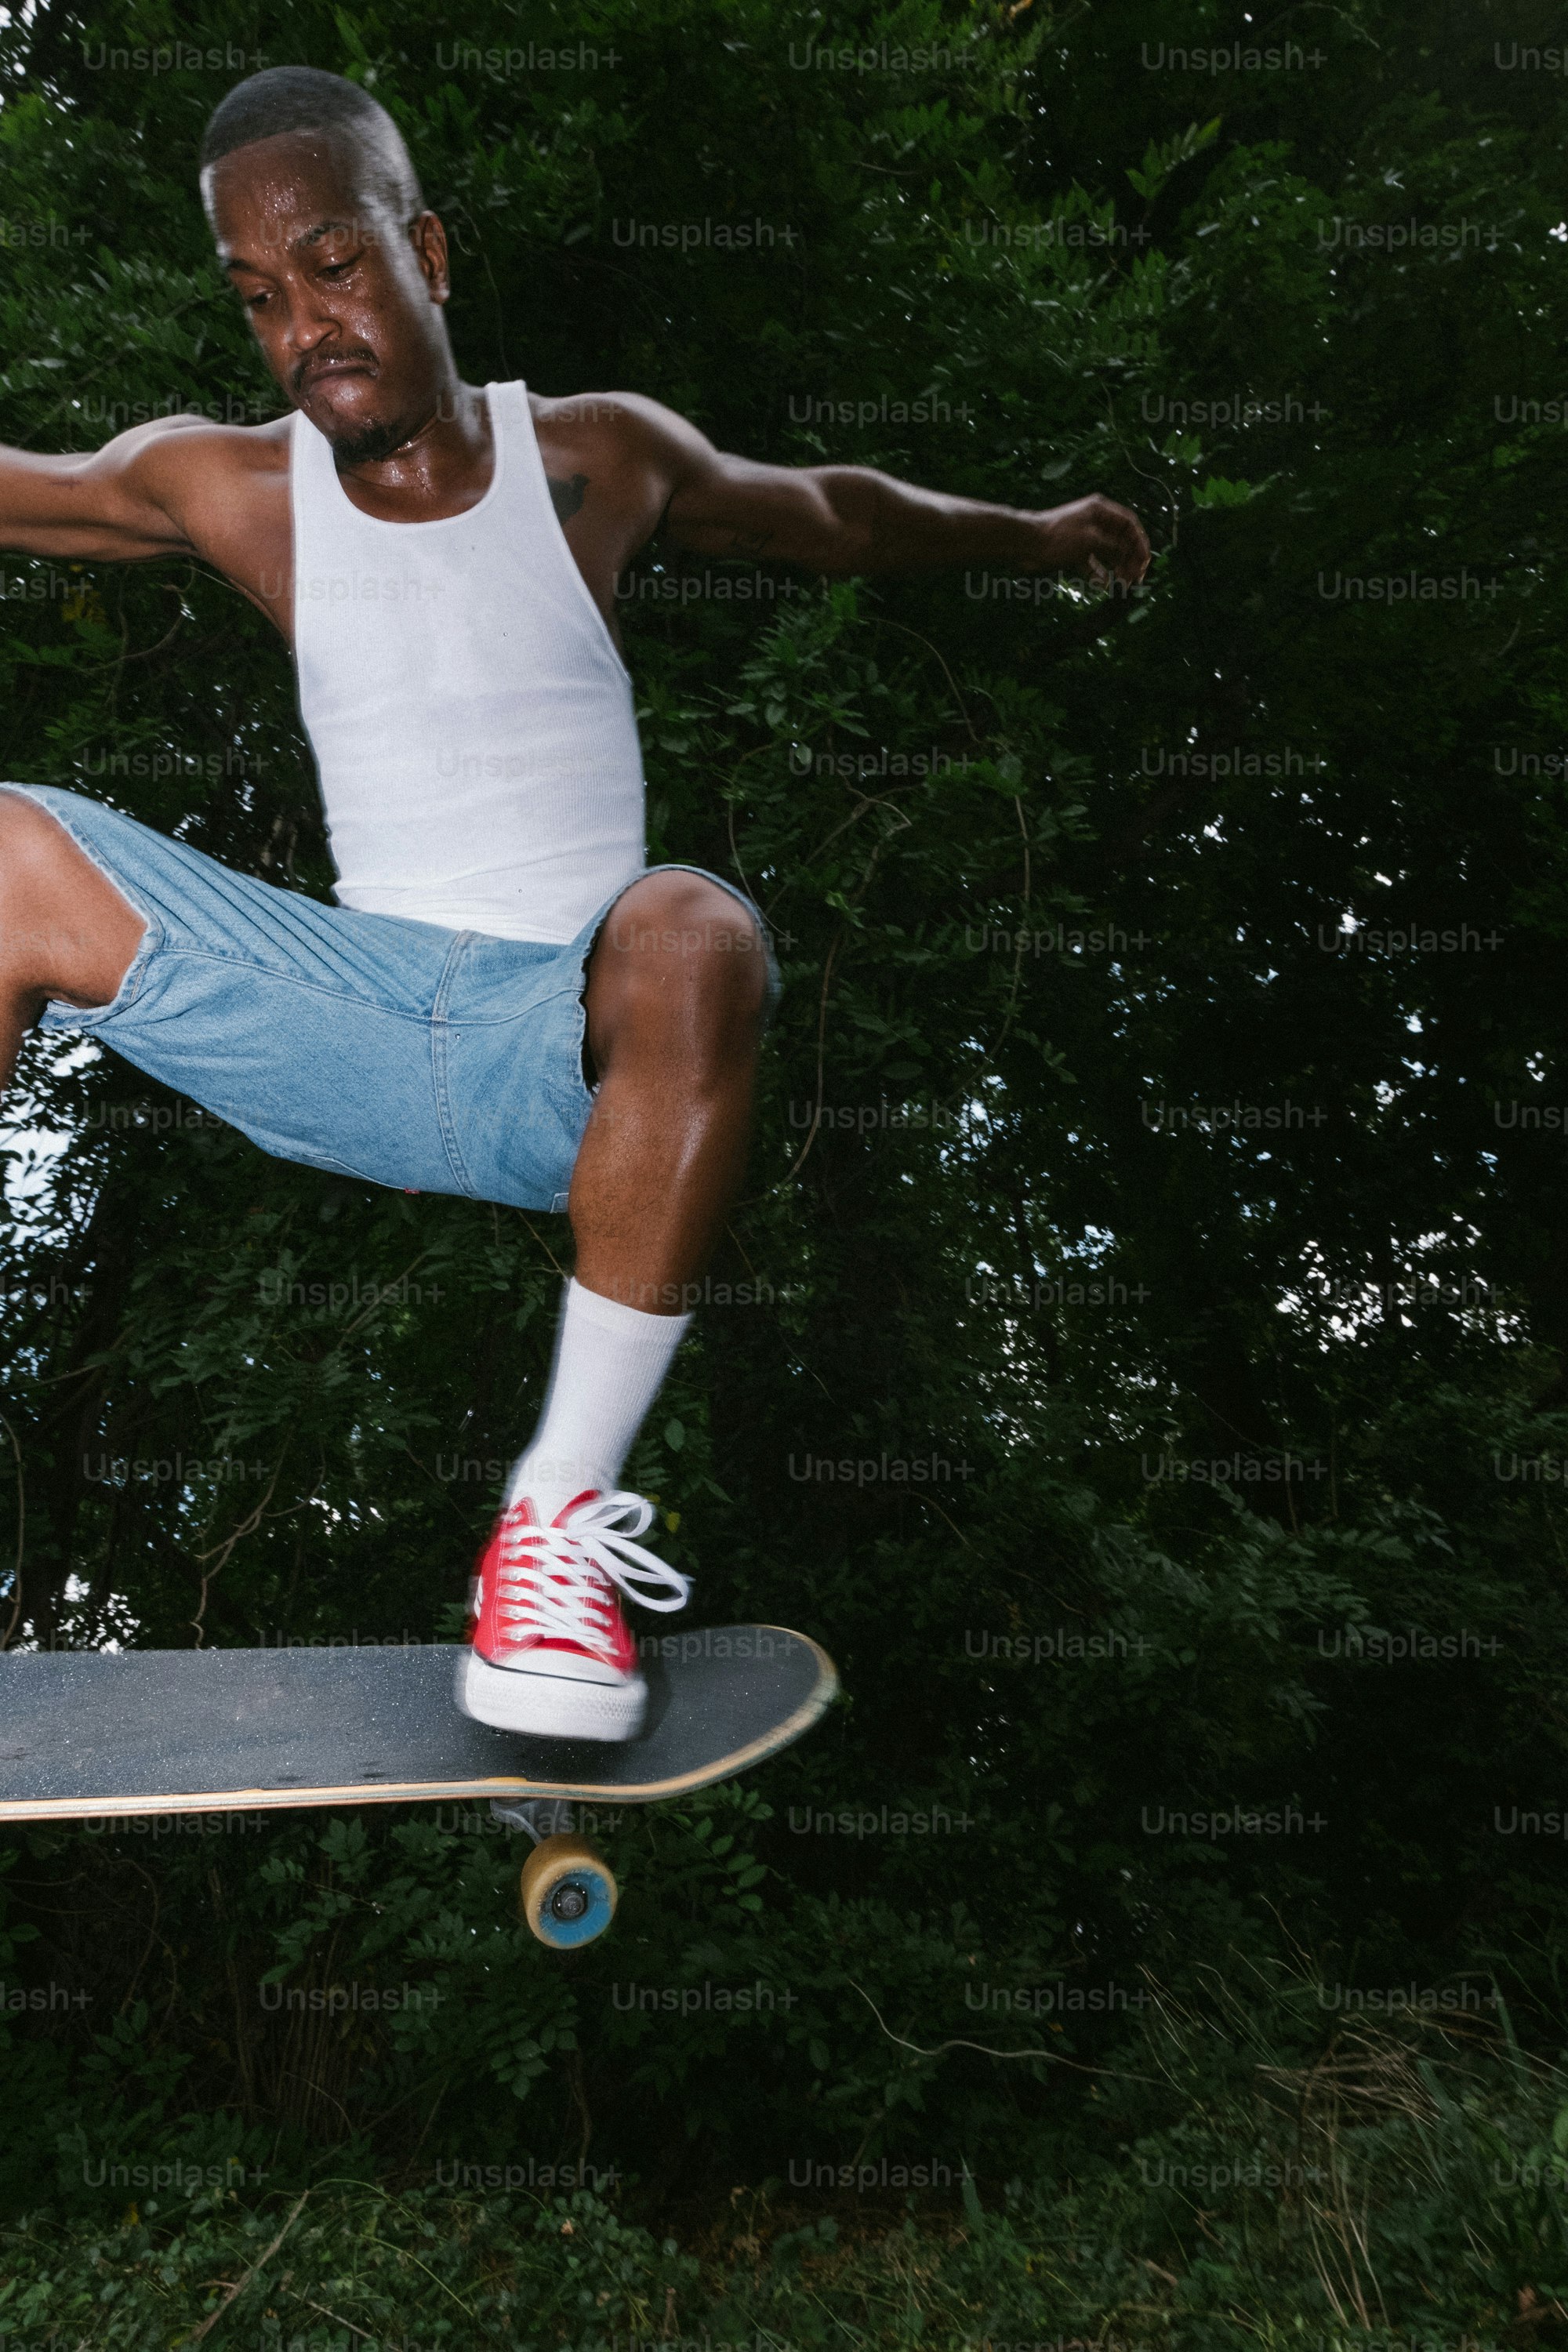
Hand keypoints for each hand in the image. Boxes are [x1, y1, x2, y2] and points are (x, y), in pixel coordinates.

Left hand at [1034, 493, 1150, 587]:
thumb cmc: (1058, 536)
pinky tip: (1104, 586)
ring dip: (1117, 568)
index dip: (1140, 542)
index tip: (1145, 561)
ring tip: (1123, 584)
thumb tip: (1129, 557)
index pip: (1129, 524)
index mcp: (1101, 510)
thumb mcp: (1091, 540)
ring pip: (1109, 554)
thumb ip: (1113, 547)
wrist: (1026, 544)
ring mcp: (1085, 538)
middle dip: (1130, 559)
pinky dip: (1099, 575)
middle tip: (1135, 578)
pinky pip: (1093, 565)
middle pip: (1121, 541)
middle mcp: (1095, 522)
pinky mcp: (1075, 553)